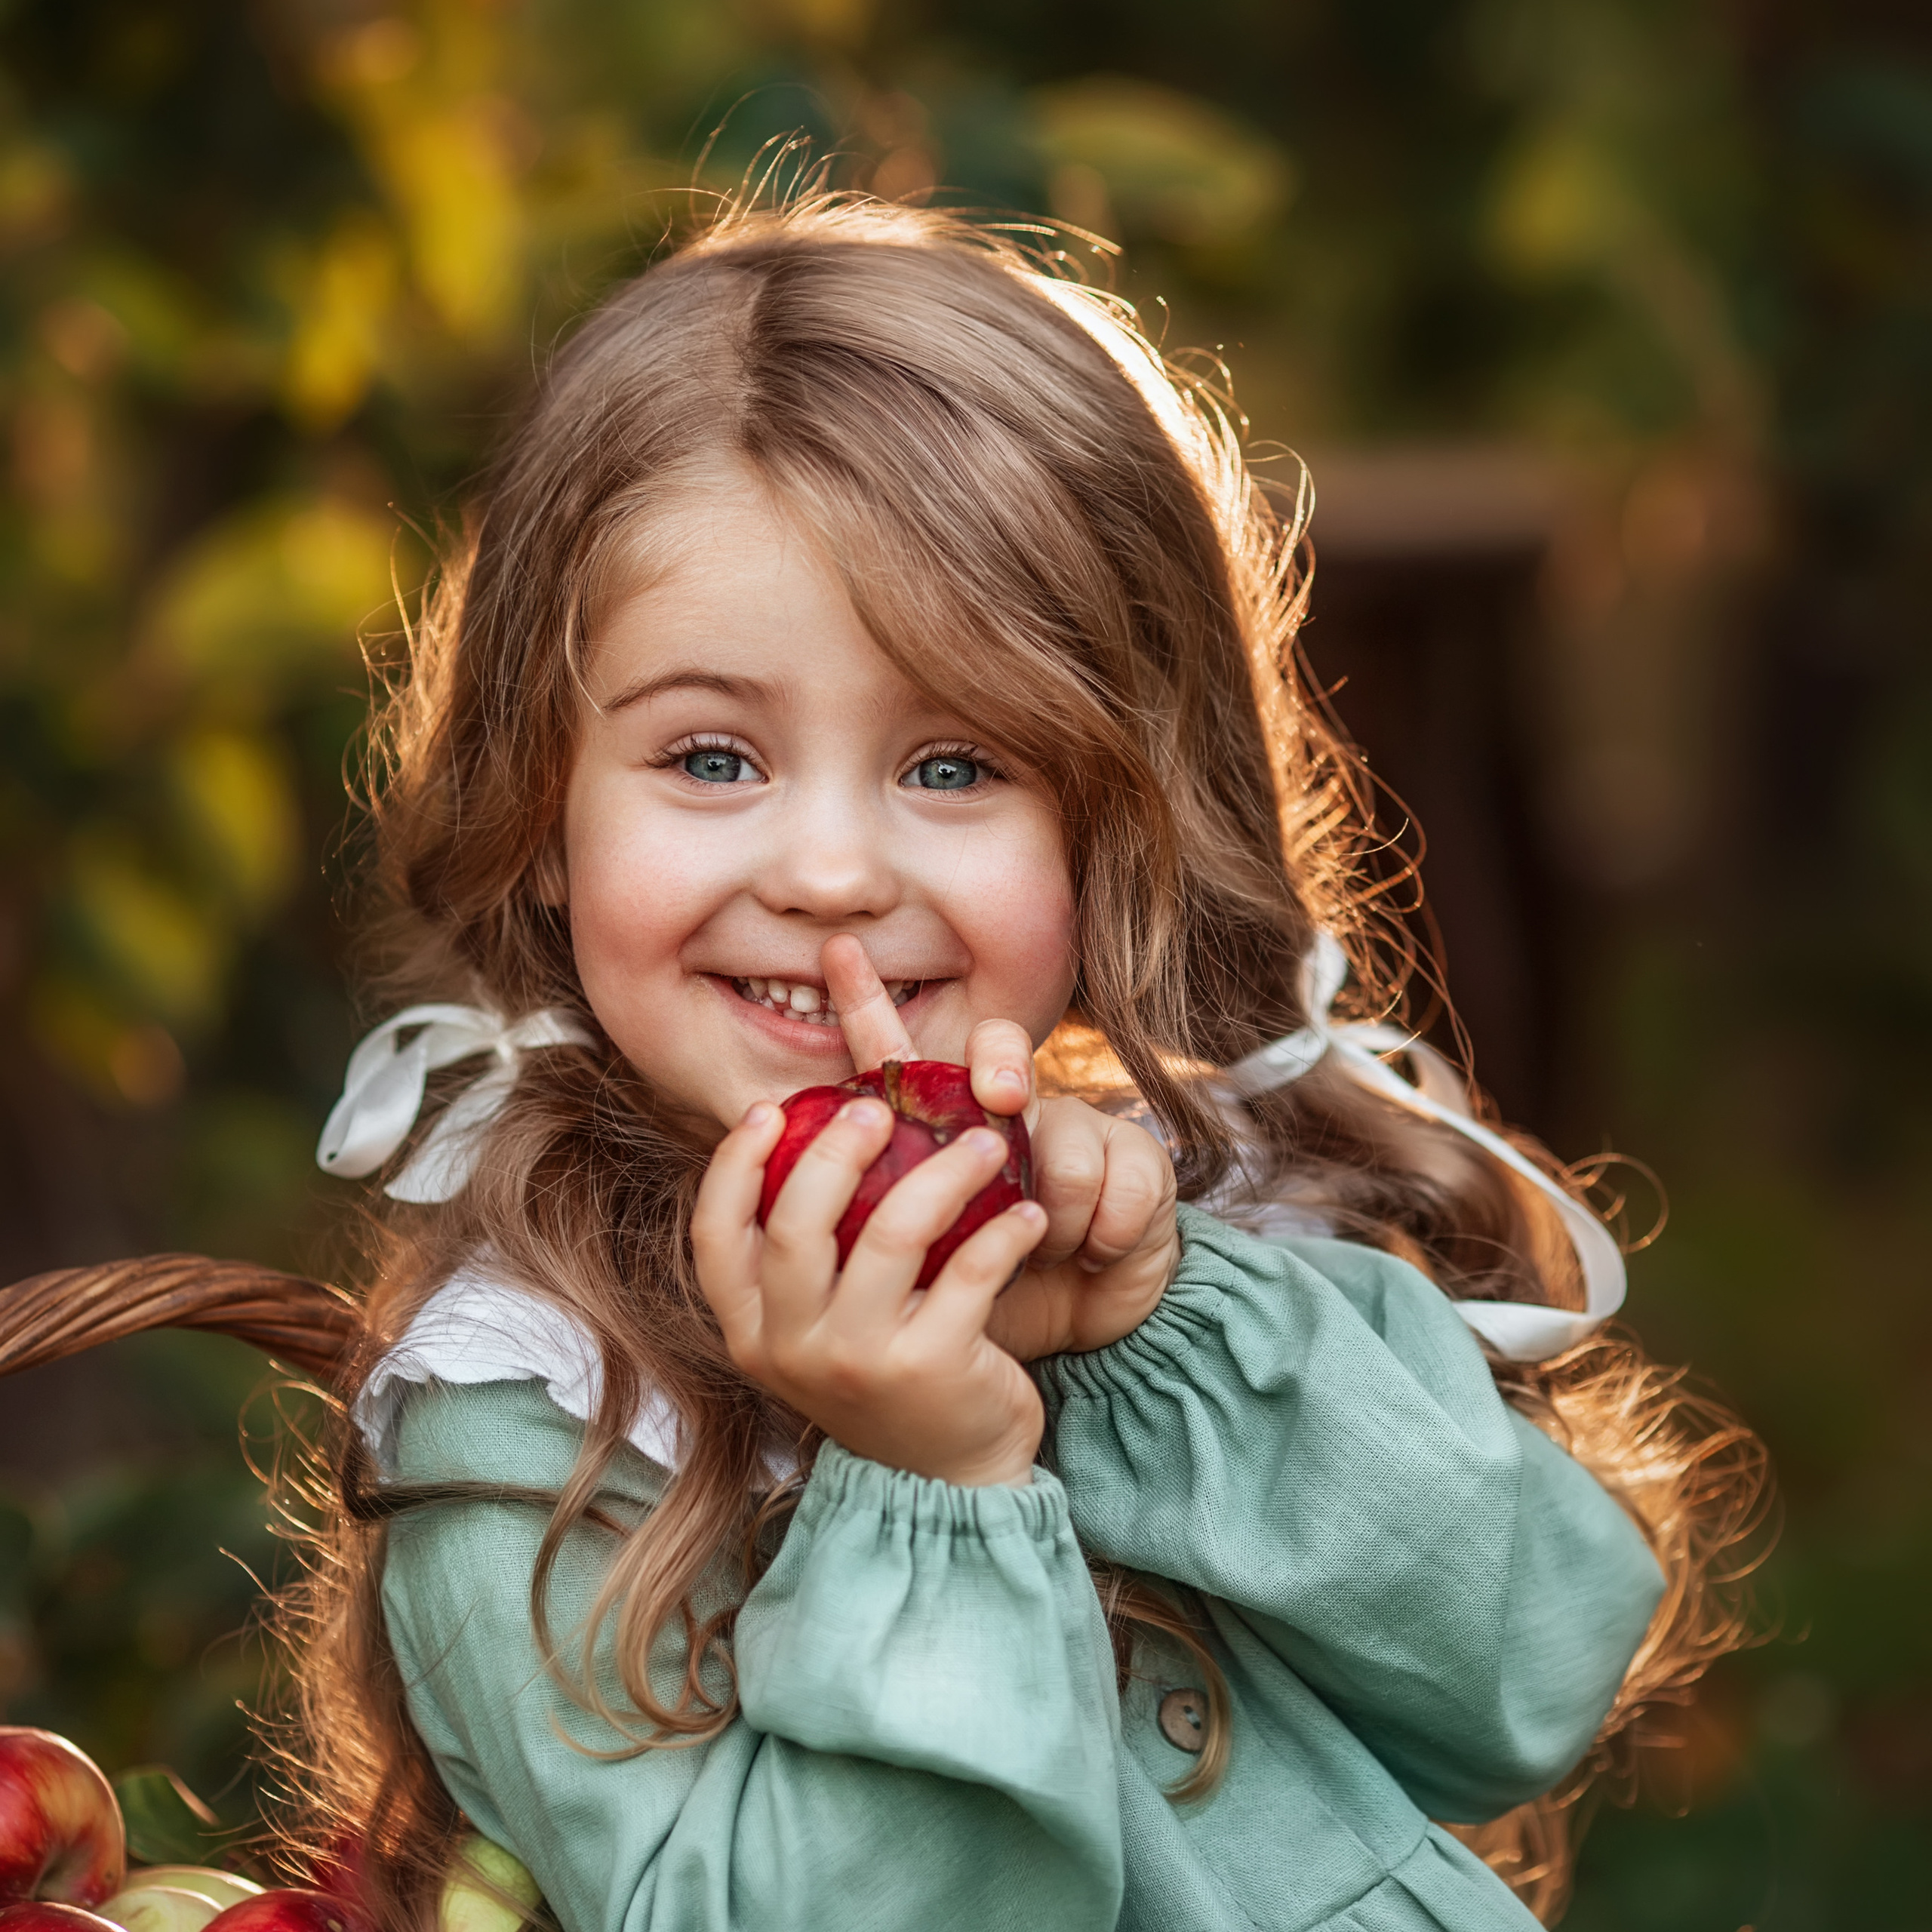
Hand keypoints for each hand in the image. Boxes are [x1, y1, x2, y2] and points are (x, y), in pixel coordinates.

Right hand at [692, 1094, 1049, 1486]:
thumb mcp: (821, 1331)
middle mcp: (792, 1348)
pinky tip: (1027, 1211)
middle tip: (879, 1108)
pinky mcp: (930, 1369)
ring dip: (944, 1174)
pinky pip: (968, 1272)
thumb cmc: (886, 1377)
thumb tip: (820, 1135)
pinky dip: (1004, 1231)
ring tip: (985, 1144)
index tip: (767, 1109)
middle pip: (797, 1223)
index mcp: (752, 1331)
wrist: (950, 1485)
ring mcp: (858, 1361)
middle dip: (837, 1149)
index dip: (732, 1164)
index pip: (714, 1235)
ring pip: (891, 1233)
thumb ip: (808, 1259)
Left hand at [823, 934, 1179, 1362]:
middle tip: (1000, 1095)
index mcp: (946, 1132)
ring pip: (1059, 1145)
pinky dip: (1102, 1236)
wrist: (1079, 1337)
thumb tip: (812, 1193)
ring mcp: (1078, 1129)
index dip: (865, 1002)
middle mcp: (1012, 1112)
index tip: (835, 953)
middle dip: (996, 1064)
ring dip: (1050, 1218)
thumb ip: (880, 1220)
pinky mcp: (1136, 1162)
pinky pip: (1118, 1188)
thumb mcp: (924, 1261)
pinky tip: (1094, 1254)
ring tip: (1042, 1252)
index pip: (898, 1054)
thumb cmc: (985, 1293)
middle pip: (998, 1052)